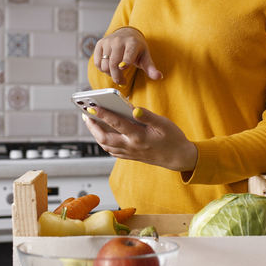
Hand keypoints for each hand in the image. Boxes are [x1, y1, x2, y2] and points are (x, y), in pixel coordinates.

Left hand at [83, 105, 197, 172]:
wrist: (179, 158)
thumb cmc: (173, 139)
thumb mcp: (164, 124)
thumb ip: (148, 116)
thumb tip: (134, 109)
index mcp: (139, 137)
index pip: (117, 124)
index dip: (103, 114)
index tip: (92, 106)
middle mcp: (131, 147)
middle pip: (104, 139)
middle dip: (93, 127)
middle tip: (86, 115)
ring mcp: (130, 153)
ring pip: (106, 146)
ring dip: (96, 134)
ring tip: (91, 122)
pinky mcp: (131, 156)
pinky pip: (112, 151)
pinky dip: (104, 142)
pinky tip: (102, 134)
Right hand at [94, 28, 162, 85]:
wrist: (126, 33)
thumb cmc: (137, 48)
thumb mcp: (145, 56)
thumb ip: (151, 68)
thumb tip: (159, 77)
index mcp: (132, 42)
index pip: (128, 53)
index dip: (125, 61)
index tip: (123, 68)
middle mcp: (119, 40)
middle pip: (114, 63)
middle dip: (117, 77)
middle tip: (122, 81)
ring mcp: (108, 41)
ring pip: (104, 64)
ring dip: (110, 74)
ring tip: (117, 73)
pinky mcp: (100, 44)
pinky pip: (97, 62)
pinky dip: (102, 69)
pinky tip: (109, 67)